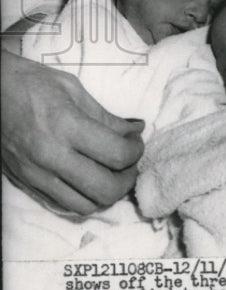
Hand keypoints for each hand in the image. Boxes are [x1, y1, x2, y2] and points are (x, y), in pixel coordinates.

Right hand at [1, 48, 144, 214]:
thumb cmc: (31, 83)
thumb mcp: (73, 89)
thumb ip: (105, 116)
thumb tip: (134, 131)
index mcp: (65, 126)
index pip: (115, 154)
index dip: (136, 151)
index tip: (136, 141)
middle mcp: (50, 156)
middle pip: (105, 189)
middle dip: (128, 178)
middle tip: (130, 162)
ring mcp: (36, 174)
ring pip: (85, 206)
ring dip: (108, 194)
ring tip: (113, 173)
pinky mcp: (26, 184)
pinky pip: (63, 206)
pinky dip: (84, 199)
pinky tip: (89, 181)